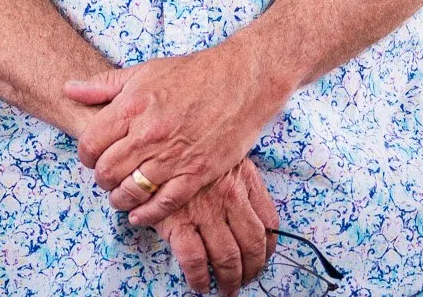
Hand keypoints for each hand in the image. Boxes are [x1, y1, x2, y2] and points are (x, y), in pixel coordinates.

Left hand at [66, 40, 291, 226]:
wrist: (241, 81)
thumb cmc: (192, 74)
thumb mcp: (143, 71)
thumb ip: (103, 86)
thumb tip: (69, 89)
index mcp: (132, 107)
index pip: (90, 144)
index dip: (86, 154)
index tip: (93, 156)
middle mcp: (148, 134)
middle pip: (106, 171)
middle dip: (101, 178)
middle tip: (107, 176)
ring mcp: (173, 156)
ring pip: (130, 191)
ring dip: (119, 198)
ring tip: (120, 194)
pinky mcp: (196, 173)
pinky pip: (163, 204)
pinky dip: (146, 214)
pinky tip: (138, 214)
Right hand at [155, 161, 278, 294]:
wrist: (153, 142)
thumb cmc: (188, 149)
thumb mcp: (223, 154)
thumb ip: (238, 179)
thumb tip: (250, 213)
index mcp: (244, 179)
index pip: (269, 222)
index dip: (268, 247)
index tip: (262, 257)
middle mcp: (230, 196)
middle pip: (252, 245)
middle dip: (252, 269)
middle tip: (246, 280)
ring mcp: (205, 211)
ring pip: (228, 257)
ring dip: (230, 279)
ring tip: (226, 289)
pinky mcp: (178, 222)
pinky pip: (195, 260)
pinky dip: (200, 278)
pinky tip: (200, 284)